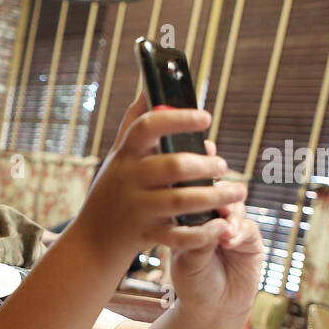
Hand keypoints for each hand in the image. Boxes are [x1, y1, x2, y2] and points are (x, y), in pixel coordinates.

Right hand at [76, 94, 244, 263]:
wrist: (91, 242)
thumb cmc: (112, 192)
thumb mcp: (117, 158)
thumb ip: (134, 124)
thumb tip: (148, 86)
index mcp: (124, 156)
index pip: (147, 127)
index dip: (178, 119)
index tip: (207, 117)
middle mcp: (128, 180)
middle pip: (172, 165)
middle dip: (206, 164)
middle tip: (223, 166)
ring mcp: (137, 210)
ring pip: (181, 200)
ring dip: (215, 195)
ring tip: (238, 192)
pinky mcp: (145, 236)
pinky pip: (179, 236)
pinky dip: (203, 233)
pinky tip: (220, 225)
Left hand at [168, 141, 265, 316]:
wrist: (214, 308)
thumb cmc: (193, 282)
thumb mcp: (187, 261)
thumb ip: (199, 239)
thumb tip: (217, 220)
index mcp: (187, 218)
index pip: (189, 190)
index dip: (193, 172)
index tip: (197, 153)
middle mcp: (209, 217)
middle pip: (216, 191)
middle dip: (217, 187)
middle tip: (215, 190)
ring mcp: (230, 225)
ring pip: (233, 205)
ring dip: (229, 212)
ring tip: (223, 228)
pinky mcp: (249, 238)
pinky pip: (246, 226)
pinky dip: (238, 231)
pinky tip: (230, 239)